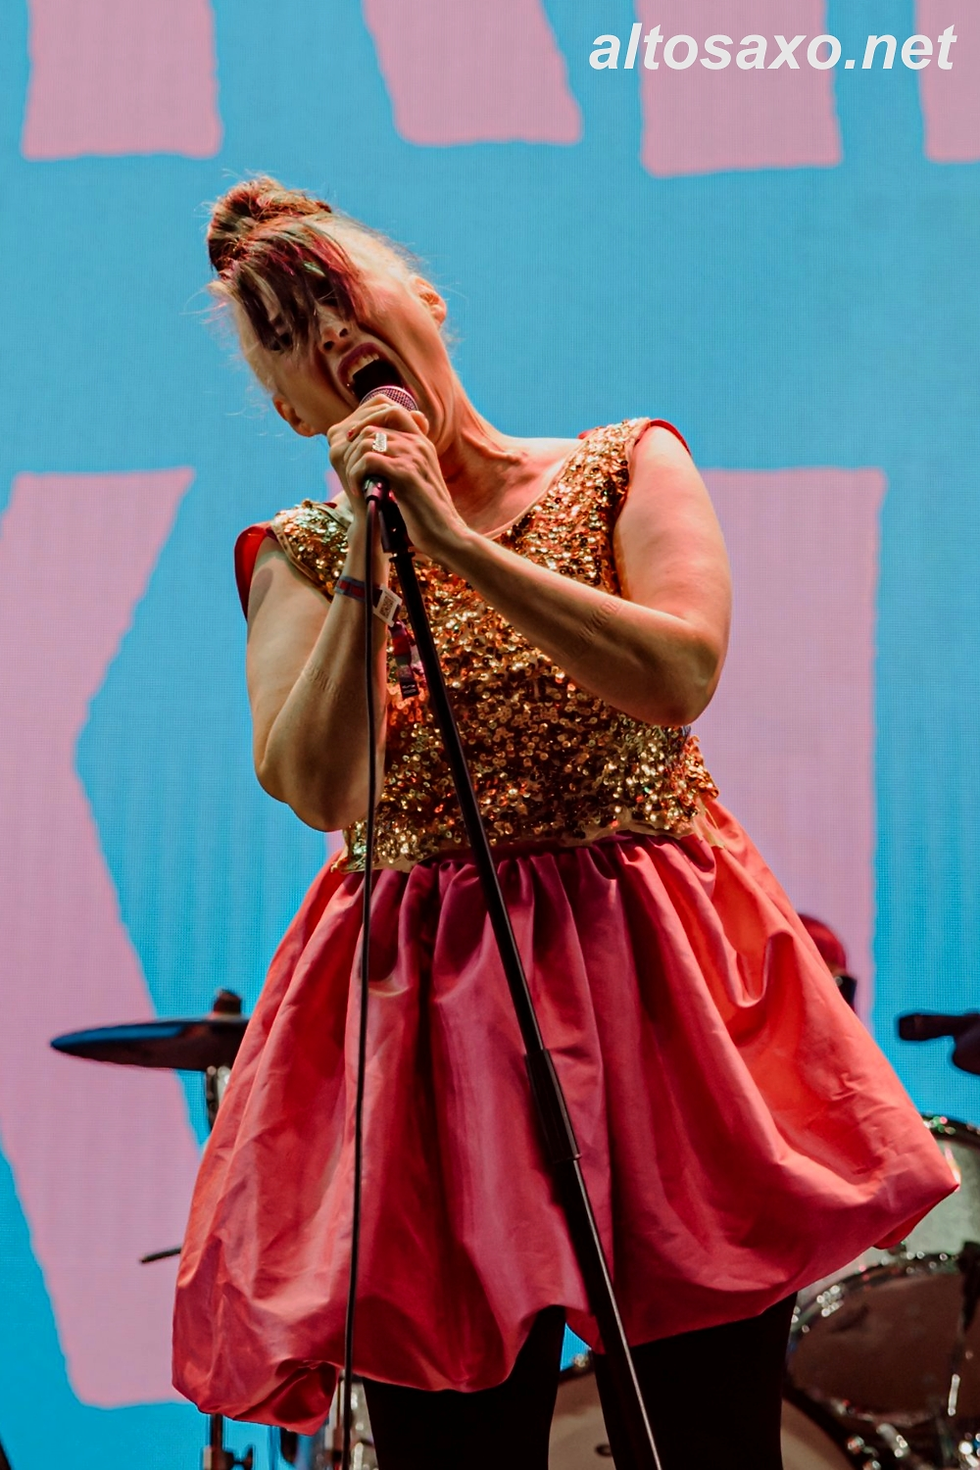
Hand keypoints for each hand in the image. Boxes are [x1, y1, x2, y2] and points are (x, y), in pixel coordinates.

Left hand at [327, 400, 467, 560]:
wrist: (446, 534)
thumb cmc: (427, 513)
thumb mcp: (413, 480)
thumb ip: (399, 463)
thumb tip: (371, 455)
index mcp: (422, 442)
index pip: (391, 410)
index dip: (367, 420)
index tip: (353, 441)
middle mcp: (419, 444)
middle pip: (373, 425)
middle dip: (353, 446)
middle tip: (350, 469)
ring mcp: (413, 457)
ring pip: (366, 440)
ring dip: (352, 462)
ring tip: (354, 483)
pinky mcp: (406, 474)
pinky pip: (368, 460)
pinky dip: (356, 474)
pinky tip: (358, 491)